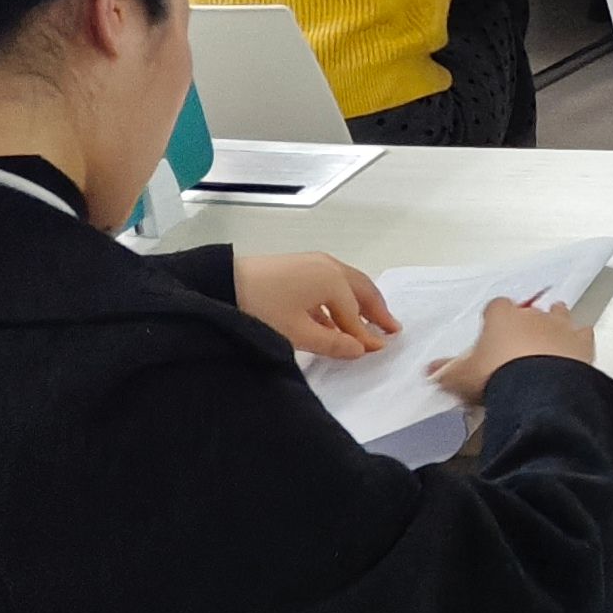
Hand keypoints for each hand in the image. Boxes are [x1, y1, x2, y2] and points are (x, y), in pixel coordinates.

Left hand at [237, 251, 400, 358]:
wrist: (220, 283)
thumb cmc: (262, 308)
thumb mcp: (297, 333)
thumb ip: (333, 344)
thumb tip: (361, 350)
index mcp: (334, 281)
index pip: (356, 314)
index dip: (368, 334)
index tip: (380, 349)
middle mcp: (329, 266)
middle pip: (361, 290)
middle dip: (376, 310)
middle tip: (391, 328)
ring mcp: (313, 263)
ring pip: (347, 284)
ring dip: (360, 303)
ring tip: (369, 321)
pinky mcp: (298, 266)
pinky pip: (330, 283)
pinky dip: (340, 299)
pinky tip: (335, 317)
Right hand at [430, 297, 592, 402]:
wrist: (537, 390)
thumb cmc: (497, 376)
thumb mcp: (462, 377)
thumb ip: (446, 372)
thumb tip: (432, 371)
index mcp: (501, 316)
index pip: (496, 307)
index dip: (494, 319)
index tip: (492, 333)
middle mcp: (532, 315)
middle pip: (528, 310)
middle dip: (525, 323)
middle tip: (519, 343)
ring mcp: (559, 325)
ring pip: (559, 313)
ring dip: (555, 323)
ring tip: (550, 337)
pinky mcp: (581, 342)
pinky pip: (583, 334)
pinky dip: (580, 340)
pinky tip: (577, 349)